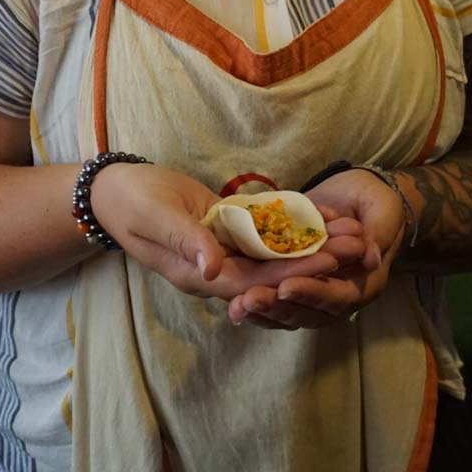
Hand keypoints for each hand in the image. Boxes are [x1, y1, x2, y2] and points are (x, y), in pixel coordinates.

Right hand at [92, 163, 365, 301]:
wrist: (114, 190)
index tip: (329, 264)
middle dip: (316, 260)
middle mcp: (218, 268)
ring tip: (352, 230)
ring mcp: (224, 250)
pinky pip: (266, 231)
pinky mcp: (227, 229)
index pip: (256, 282)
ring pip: (276, 252)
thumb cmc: (131, 203)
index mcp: (200, 276)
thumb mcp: (156, 219)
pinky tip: (324, 214)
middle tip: (357, 246)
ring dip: (313, 243)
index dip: (293, 274)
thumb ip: (186, 243)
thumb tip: (214, 270)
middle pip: (275, 270)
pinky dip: (294, 224)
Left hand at [227, 170, 408, 329]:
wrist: (361, 194)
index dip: (312, 293)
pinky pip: (277, 300)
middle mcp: (339, 294)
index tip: (286, 285)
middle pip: (308, 312)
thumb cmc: (377, 201)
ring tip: (236, 306)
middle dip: (278, 307)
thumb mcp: (383, 211)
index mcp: (364, 283)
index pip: (337, 296)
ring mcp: (316, 291)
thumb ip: (377, 233)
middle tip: (249, 300)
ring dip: (263, 311)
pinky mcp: (297, 282)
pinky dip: (258, 304)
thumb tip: (370, 258)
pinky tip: (233, 303)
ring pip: (289, 312)